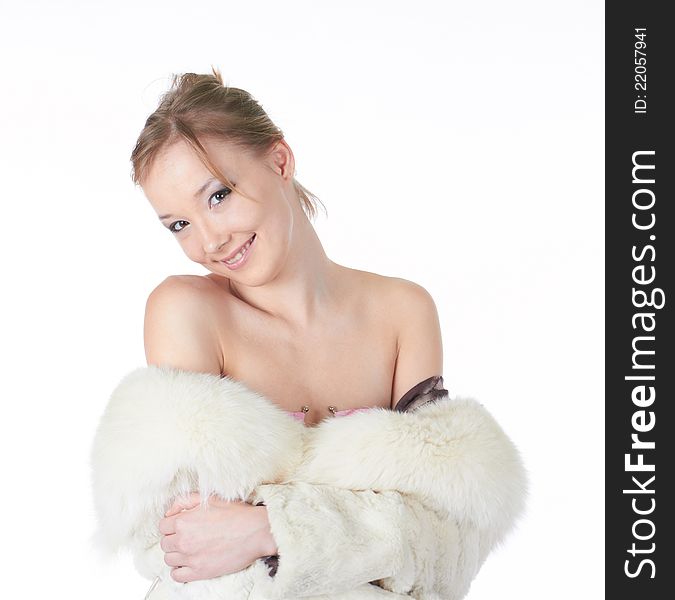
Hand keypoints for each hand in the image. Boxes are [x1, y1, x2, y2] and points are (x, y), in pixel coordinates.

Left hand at [158, 492, 276, 582]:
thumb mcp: (210, 499)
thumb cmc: (236, 514)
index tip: (180, 526)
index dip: (171, 524)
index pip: (162, 526)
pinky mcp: (199, 572)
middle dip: (174, 538)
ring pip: (169, 559)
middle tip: (188, 536)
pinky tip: (190, 562)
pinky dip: (180, 570)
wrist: (255, 531)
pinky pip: (177, 575)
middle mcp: (183, 540)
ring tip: (190, 549)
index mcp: (184, 521)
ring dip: (176, 554)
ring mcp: (190, 558)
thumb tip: (170, 511)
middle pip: (165, 543)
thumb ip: (185, 501)